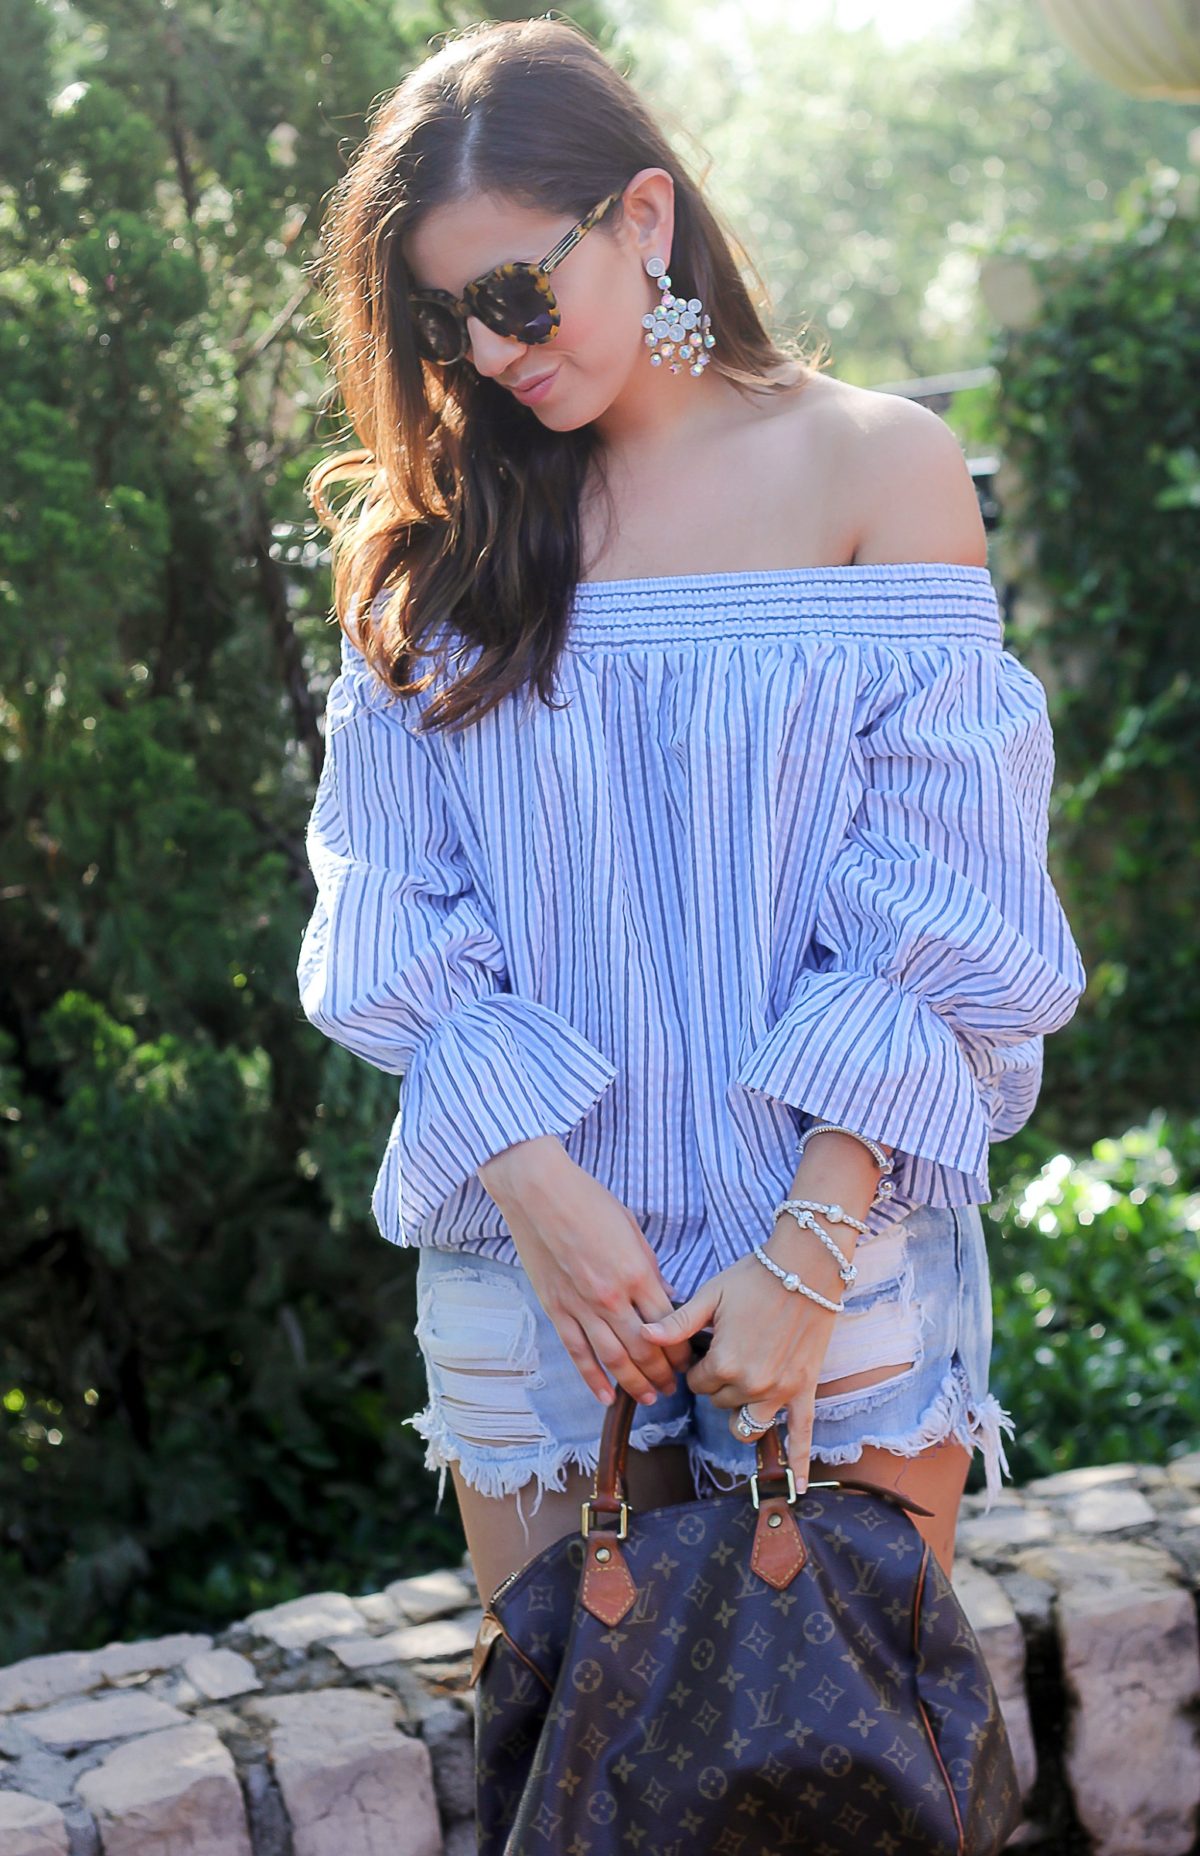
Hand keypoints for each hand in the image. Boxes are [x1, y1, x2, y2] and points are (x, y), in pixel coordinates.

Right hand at [478, 1137, 694, 1408]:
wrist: (538, 1192)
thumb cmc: (588, 1202)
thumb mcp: (632, 1230)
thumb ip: (650, 1270)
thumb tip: (666, 1297)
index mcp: (636, 1274)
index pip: (668, 1325)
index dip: (681, 1348)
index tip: (689, 1359)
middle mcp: (612, 1298)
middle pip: (645, 1349)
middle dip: (663, 1373)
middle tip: (675, 1387)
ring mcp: (581, 1307)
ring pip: (614, 1359)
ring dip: (635, 1384)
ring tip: (651, 1397)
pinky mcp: (556, 1310)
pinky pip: (578, 1353)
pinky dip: (592, 1378)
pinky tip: (605, 1397)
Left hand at [639, 1249, 843, 1490]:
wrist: (806, 1266)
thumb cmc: (755, 1276)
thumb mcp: (710, 1296)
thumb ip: (677, 1323)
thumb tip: (642, 1335)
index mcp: (724, 1363)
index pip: (697, 1384)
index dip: (699, 1366)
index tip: (708, 1346)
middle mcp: (751, 1384)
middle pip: (720, 1401)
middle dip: (719, 1382)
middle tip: (728, 1350)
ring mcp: (780, 1392)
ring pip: (747, 1422)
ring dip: (740, 1408)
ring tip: (743, 1385)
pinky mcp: (804, 1390)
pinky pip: (803, 1435)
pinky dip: (801, 1464)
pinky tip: (800, 1489)